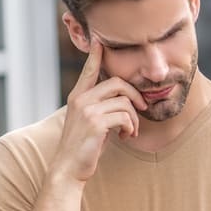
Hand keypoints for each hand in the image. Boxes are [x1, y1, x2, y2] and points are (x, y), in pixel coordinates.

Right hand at [51, 38, 147, 183]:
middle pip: (118, 83)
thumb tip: (124, 101)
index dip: (96, 56)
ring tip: (130, 132)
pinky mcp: (96, 123)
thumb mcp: (90, 122)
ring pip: (125, 102)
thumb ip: (101, 108)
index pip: (89, 70)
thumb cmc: (83, 147)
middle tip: (142, 109)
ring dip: (134, 119)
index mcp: (77, 97)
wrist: (69, 169)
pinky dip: (131, 127)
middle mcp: (80, 99)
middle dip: (135, 96)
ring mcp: (87, 110)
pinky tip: (125, 137)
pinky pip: (125, 116)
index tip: (100, 41)